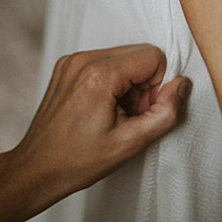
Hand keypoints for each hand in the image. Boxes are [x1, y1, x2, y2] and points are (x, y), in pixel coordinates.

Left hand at [4, 44, 189, 215]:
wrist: (38, 167)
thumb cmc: (78, 160)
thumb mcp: (131, 142)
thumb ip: (166, 112)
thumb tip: (182, 85)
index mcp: (98, 74)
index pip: (153, 56)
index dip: (157, 86)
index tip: (141, 112)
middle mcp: (82, 59)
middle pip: (138, 53)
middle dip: (143, 84)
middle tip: (130, 116)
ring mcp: (71, 61)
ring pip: (122, 56)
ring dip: (128, 83)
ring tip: (115, 114)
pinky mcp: (66, 66)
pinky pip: (104, 61)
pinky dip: (112, 81)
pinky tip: (102, 108)